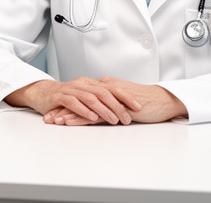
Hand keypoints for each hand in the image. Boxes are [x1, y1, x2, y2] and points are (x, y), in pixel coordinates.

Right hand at [4, 78, 141, 124]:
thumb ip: (99, 100)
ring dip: (104, 110)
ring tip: (114, 120)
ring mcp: (71, 89)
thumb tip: (120, 108)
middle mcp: (83, 84)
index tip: (138, 106)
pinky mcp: (60, 97)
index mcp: (91, 83)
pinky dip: (84, 110)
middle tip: (127, 118)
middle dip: (118, 105)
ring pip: (91, 98)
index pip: (112, 87)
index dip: (126, 96)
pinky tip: (92, 117)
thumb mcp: (84, 96)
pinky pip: (74, 102)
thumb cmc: (64, 97)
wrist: (41, 92)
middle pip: (104, 92)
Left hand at [42, 78, 187, 124]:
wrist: (163, 101)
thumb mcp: (125, 101)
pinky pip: (94, 114)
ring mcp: (109, 98)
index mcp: (106, 86)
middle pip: (78, 100)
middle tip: (48, 117)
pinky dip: (79, 119)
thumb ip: (111, 102)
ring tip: (53, 121)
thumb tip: (102, 110)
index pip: (82, 96)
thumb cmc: (147, 103)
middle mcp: (105, 89)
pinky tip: (69, 123)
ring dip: (67, 114)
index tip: (55, 112)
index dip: (68, 104)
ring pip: (83, 106)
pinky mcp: (115, 107)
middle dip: (62, 109)